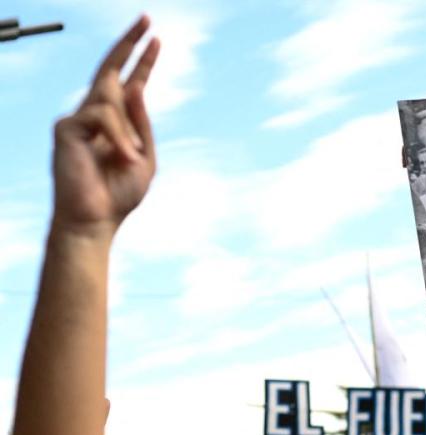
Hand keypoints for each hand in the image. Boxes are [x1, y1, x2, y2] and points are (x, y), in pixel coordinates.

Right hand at [52, 17, 158, 238]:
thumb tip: (137, 87)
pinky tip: (121, 158)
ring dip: (128, 134)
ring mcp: (78, 119)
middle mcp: (95, 116)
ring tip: (130, 161)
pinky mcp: (66, 127)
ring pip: (112, 102)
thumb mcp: (145, 158)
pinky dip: (118, 138)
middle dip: (129, 45)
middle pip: (112, 71)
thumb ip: (143, 125)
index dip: (142, 61)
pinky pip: (102, 117)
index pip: (130, 84)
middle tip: (146, 19)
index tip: (155, 37)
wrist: (96, 220)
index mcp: (117, 124)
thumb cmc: (119, 195)